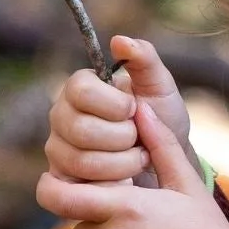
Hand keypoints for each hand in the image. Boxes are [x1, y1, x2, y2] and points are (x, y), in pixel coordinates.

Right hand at [43, 37, 193, 192]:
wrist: (169, 165)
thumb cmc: (162, 120)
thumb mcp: (160, 86)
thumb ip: (144, 59)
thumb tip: (119, 41)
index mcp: (80, 89)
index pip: (80, 91)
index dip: (114, 104)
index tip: (135, 108)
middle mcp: (61, 117)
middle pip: (80, 129)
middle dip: (123, 138)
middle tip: (139, 137)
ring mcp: (59, 151)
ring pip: (81, 161)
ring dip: (123, 163)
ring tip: (138, 158)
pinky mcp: (64, 181)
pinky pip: (80, 187)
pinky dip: (113, 185)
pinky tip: (127, 179)